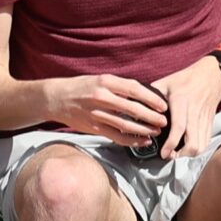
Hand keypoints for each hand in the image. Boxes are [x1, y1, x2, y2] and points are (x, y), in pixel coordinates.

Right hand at [50, 75, 168, 146]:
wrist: (56, 98)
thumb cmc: (81, 87)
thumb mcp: (100, 79)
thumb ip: (119, 86)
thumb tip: (144, 94)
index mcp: (106, 81)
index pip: (134, 89)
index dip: (151, 98)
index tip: (163, 106)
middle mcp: (101, 97)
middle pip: (133, 109)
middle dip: (152, 117)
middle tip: (164, 122)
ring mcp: (97, 113)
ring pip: (126, 125)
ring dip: (144, 130)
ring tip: (155, 132)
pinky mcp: (94, 128)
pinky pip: (116, 136)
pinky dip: (131, 141)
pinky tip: (142, 142)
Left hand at [150, 58, 220, 159]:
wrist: (212, 76)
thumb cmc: (186, 79)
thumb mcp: (166, 82)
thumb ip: (151, 94)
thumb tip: (135, 104)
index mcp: (181, 102)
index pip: (179, 127)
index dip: (171, 144)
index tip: (163, 153)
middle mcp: (194, 113)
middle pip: (193, 143)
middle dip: (182, 155)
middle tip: (170, 155)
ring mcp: (204, 120)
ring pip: (201, 146)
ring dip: (189, 154)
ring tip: (178, 153)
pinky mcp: (210, 123)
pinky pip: (206, 142)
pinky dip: (198, 149)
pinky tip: (188, 147)